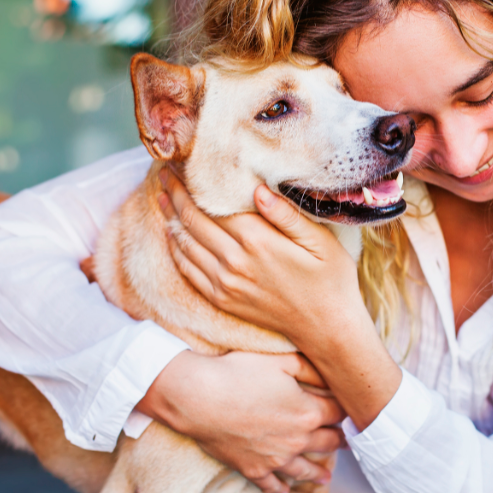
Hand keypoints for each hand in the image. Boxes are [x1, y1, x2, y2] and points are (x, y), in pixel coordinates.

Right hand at [137, 350, 344, 492]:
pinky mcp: (253, 469)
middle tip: (346, 442)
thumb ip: (310, 368)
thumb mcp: (281, 361)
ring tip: (326, 477)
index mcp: (308, 412)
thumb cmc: (239, 374)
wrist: (199, 398)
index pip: (338, 412)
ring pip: (304, 469)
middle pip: (327, 442)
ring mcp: (275, 459)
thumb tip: (330, 374)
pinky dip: (280, 488)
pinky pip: (271, 484)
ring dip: (318, 472)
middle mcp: (298, 440)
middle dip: (339, 440)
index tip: (350, 409)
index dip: (346, 409)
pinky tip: (285, 490)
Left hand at [158, 169, 364, 348]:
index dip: (193, 184)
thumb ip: (287, 215)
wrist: (326, 328)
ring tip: (162, 196)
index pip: (213, 206)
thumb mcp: (321, 241)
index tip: (182, 164)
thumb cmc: (330, 280)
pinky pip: (188, 271)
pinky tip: (173, 235)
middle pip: (193, 221)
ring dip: (170, 218)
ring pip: (185, 244)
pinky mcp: (222, 299)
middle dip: (176, 194)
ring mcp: (225, 284)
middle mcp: (235, 262)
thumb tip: (258, 189)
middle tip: (164, 172)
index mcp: (259, 242)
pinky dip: (176, 249)